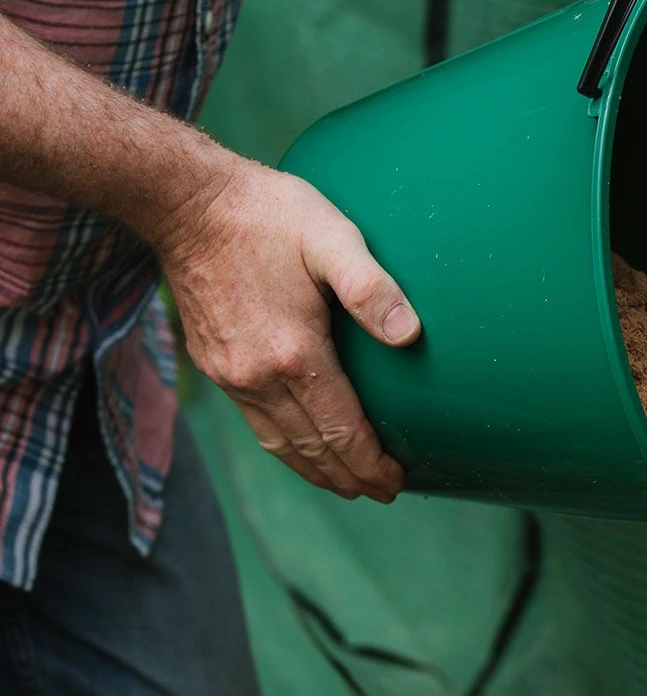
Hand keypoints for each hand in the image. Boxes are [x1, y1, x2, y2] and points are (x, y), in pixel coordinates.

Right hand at [158, 157, 420, 501]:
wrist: (186, 204)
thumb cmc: (268, 215)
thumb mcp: (332, 237)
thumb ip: (372, 287)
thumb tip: (410, 334)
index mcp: (293, 354)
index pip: (342, 430)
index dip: (372, 462)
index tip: (398, 480)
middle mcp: (258, 377)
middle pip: (313, 448)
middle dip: (351, 476)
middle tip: (385, 491)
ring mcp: (232, 375)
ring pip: (282, 444)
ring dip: (318, 471)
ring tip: (349, 485)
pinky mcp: (216, 365)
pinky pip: (258, 424)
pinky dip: (287, 448)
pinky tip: (302, 450)